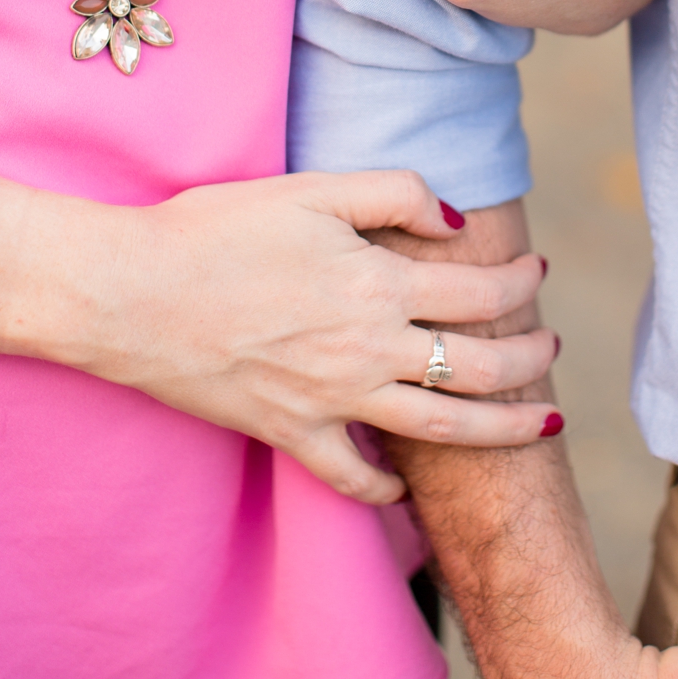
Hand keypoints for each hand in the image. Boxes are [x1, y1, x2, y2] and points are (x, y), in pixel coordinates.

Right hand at [78, 171, 562, 502]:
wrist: (129, 293)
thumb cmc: (210, 229)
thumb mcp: (305, 189)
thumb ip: (391, 192)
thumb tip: (455, 222)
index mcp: (376, 285)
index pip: (479, 291)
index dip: (520, 282)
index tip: (534, 272)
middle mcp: (368, 351)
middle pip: (480, 368)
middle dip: (530, 358)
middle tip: (548, 347)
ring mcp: (331, 401)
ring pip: (442, 430)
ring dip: (504, 429)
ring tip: (540, 423)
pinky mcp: (288, 433)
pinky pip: (351, 477)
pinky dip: (385, 489)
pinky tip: (402, 485)